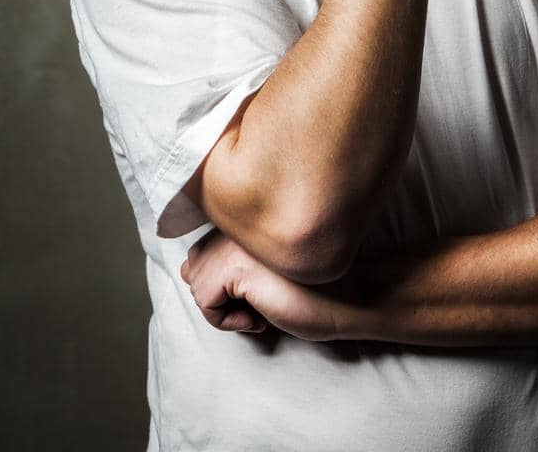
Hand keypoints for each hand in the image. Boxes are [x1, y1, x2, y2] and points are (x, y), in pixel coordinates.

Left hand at [180, 228, 360, 342]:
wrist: (354, 294)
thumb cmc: (312, 288)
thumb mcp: (264, 273)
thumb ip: (227, 264)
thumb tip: (183, 269)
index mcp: (244, 214)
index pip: (202, 252)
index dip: (226, 283)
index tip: (263, 288)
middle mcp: (236, 219)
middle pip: (194, 268)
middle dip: (221, 294)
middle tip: (263, 299)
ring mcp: (235, 238)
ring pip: (197, 285)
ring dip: (226, 308)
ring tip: (265, 303)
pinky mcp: (236, 262)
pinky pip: (205, 302)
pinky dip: (230, 321)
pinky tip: (263, 313)